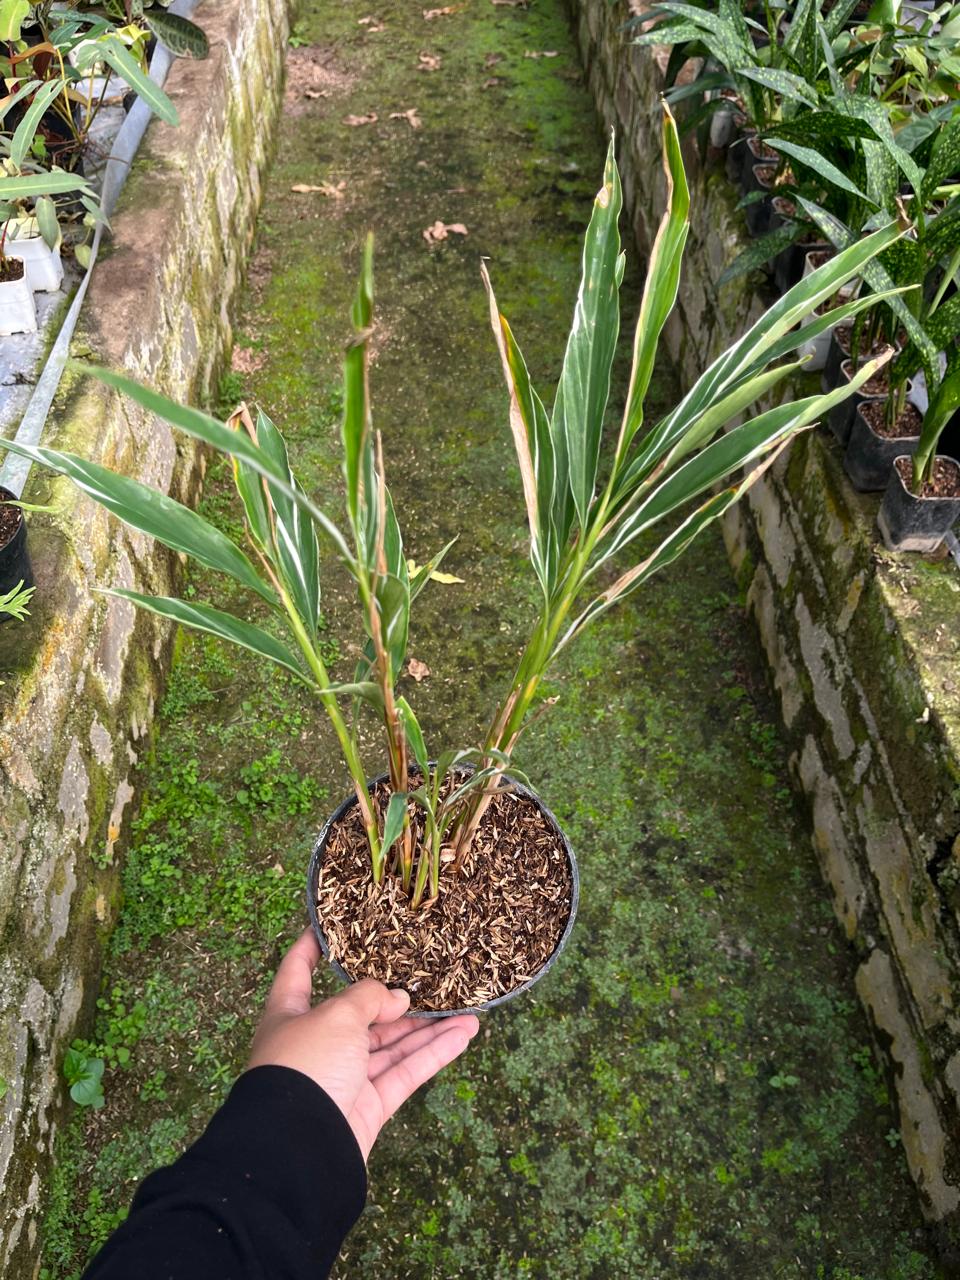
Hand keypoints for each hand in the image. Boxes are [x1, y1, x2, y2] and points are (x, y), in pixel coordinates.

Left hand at [247, 930, 480, 1160]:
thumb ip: (369, 997)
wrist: (299, 1151)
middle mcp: (316, 1044)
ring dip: (426, 1027)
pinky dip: (434, 1053)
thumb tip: (397, 999)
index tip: (328, 924)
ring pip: (389, 1044)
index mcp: (290, 1015)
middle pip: (358, 1012)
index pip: (297, 972)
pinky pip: (405, 1072)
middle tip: (426, 974)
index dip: (311, 948)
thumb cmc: (306, 1066)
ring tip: (465, 1006)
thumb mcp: (336, 1016)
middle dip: (393, 996)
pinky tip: (465, 1033)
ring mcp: (343, 1078)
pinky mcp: (368, 1106)